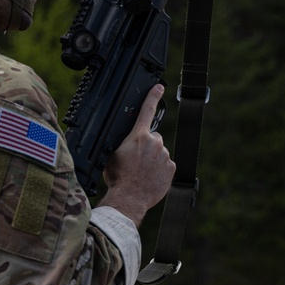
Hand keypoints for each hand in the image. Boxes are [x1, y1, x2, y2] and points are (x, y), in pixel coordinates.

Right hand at [97, 84, 174, 226]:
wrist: (129, 197)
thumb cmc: (118, 177)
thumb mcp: (113, 153)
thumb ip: (123, 141)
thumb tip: (124, 139)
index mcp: (138, 136)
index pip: (147, 110)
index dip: (153, 96)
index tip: (159, 87)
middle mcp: (154, 143)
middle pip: (153, 138)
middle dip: (146, 145)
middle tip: (136, 160)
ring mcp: (164, 155)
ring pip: (159, 152)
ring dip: (153, 159)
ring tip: (141, 171)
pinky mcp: (171, 168)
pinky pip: (165, 164)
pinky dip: (159, 169)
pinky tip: (149, 177)